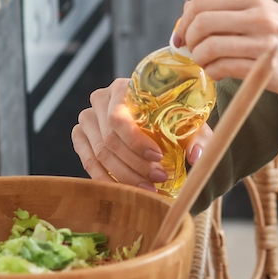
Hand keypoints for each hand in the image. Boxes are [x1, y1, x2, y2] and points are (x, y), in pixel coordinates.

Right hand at [71, 78, 214, 189]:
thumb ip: (197, 136)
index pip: (119, 118)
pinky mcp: (80, 137)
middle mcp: (99, 100)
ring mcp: (87, 119)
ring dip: (124, 176)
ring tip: (148, 189)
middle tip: (158, 180)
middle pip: (109, 140)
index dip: (136, 142)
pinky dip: (107, 179)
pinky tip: (126, 190)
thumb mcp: (187, 122)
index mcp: (122, 88)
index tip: (158, 157)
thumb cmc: (170, 116)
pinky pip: (88, 162)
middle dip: (135, 165)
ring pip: (99, 154)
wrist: (151, 114)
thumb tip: (196, 156)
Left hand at [179, 0, 277, 100]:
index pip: (201, 3)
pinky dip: (214, 73)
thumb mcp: (266, 14)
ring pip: (208, 47)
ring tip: (208, 66)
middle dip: (189, 42)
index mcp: (254, 0)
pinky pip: (223, 68)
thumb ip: (230, 11)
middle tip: (194, 53)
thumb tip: (188, 7)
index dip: (184, 22)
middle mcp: (257, 16)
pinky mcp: (264, 67)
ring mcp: (262, 42)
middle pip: (200, 24)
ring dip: (200, 60)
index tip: (183, 37)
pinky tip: (220, 74)